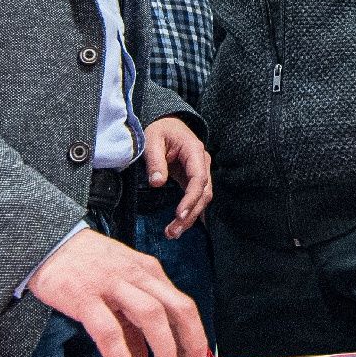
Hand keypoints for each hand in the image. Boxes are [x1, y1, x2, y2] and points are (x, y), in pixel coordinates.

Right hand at [27, 228, 206, 356]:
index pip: (183, 305)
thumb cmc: (85, 265)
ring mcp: (112, 284)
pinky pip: (109, 330)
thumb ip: (133, 322)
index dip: (196, 335)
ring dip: (164, 349)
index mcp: (149, 271)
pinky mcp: (85, 296)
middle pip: (178, 308)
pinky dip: (120, 355)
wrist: (47, 242)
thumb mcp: (119, 285)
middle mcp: (137, 275)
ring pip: (152, 316)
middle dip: (190, 343)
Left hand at [143, 116, 210, 239]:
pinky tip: (182, 227)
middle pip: (203, 194)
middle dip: (190, 215)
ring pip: (202, 199)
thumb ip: (155, 161)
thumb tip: (157, 183)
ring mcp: (200, 171)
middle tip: (173, 232)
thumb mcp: (152, 140)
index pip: (199, 179)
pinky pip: (196, 198)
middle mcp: (202, 162)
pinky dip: (190, 212)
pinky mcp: (193, 179)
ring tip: (172, 233)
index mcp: (194, 151)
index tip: (179, 215)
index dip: (190, 199)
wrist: (166, 123)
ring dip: (190, 217)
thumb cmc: (159, 130)